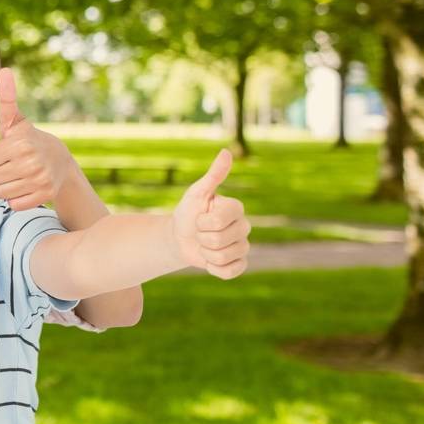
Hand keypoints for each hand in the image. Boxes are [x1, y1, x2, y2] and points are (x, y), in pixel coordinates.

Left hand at [0, 68, 68, 210]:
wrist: (62, 163)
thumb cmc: (31, 140)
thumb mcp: (17, 121)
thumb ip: (7, 99)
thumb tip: (4, 70)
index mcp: (20, 143)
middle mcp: (30, 162)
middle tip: (4, 167)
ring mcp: (39, 180)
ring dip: (2, 187)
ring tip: (13, 176)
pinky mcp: (44, 195)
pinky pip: (14, 204)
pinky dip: (15, 198)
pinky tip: (23, 186)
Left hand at [171, 150, 249, 278]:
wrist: (179, 237)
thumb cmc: (188, 212)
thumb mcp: (196, 192)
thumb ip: (213, 175)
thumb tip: (226, 152)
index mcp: (236, 208)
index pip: (220, 220)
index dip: (202, 222)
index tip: (199, 217)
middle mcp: (244, 227)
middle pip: (220, 240)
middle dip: (201, 237)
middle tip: (199, 232)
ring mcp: (243, 246)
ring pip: (223, 256)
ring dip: (205, 253)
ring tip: (203, 244)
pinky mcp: (239, 264)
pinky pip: (230, 272)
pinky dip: (214, 268)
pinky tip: (210, 260)